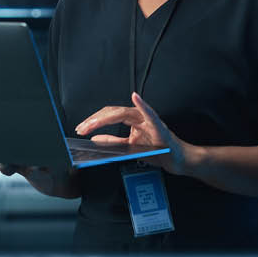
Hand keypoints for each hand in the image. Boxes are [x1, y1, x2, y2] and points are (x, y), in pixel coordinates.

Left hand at [74, 92, 198, 175]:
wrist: (176, 159)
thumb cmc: (157, 150)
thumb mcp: (129, 147)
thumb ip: (114, 142)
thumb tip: (95, 139)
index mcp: (132, 119)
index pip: (109, 116)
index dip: (93, 121)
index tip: (81, 128)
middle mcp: (139, 116)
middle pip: (112, 113)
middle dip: (95, 120)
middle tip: (81, 128)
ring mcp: (149, 120)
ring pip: (124, 113)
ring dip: (106, 118)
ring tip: (93, 123)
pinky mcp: (159, 126)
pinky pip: (150, 114)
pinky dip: (143, 105)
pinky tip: (136, 97)